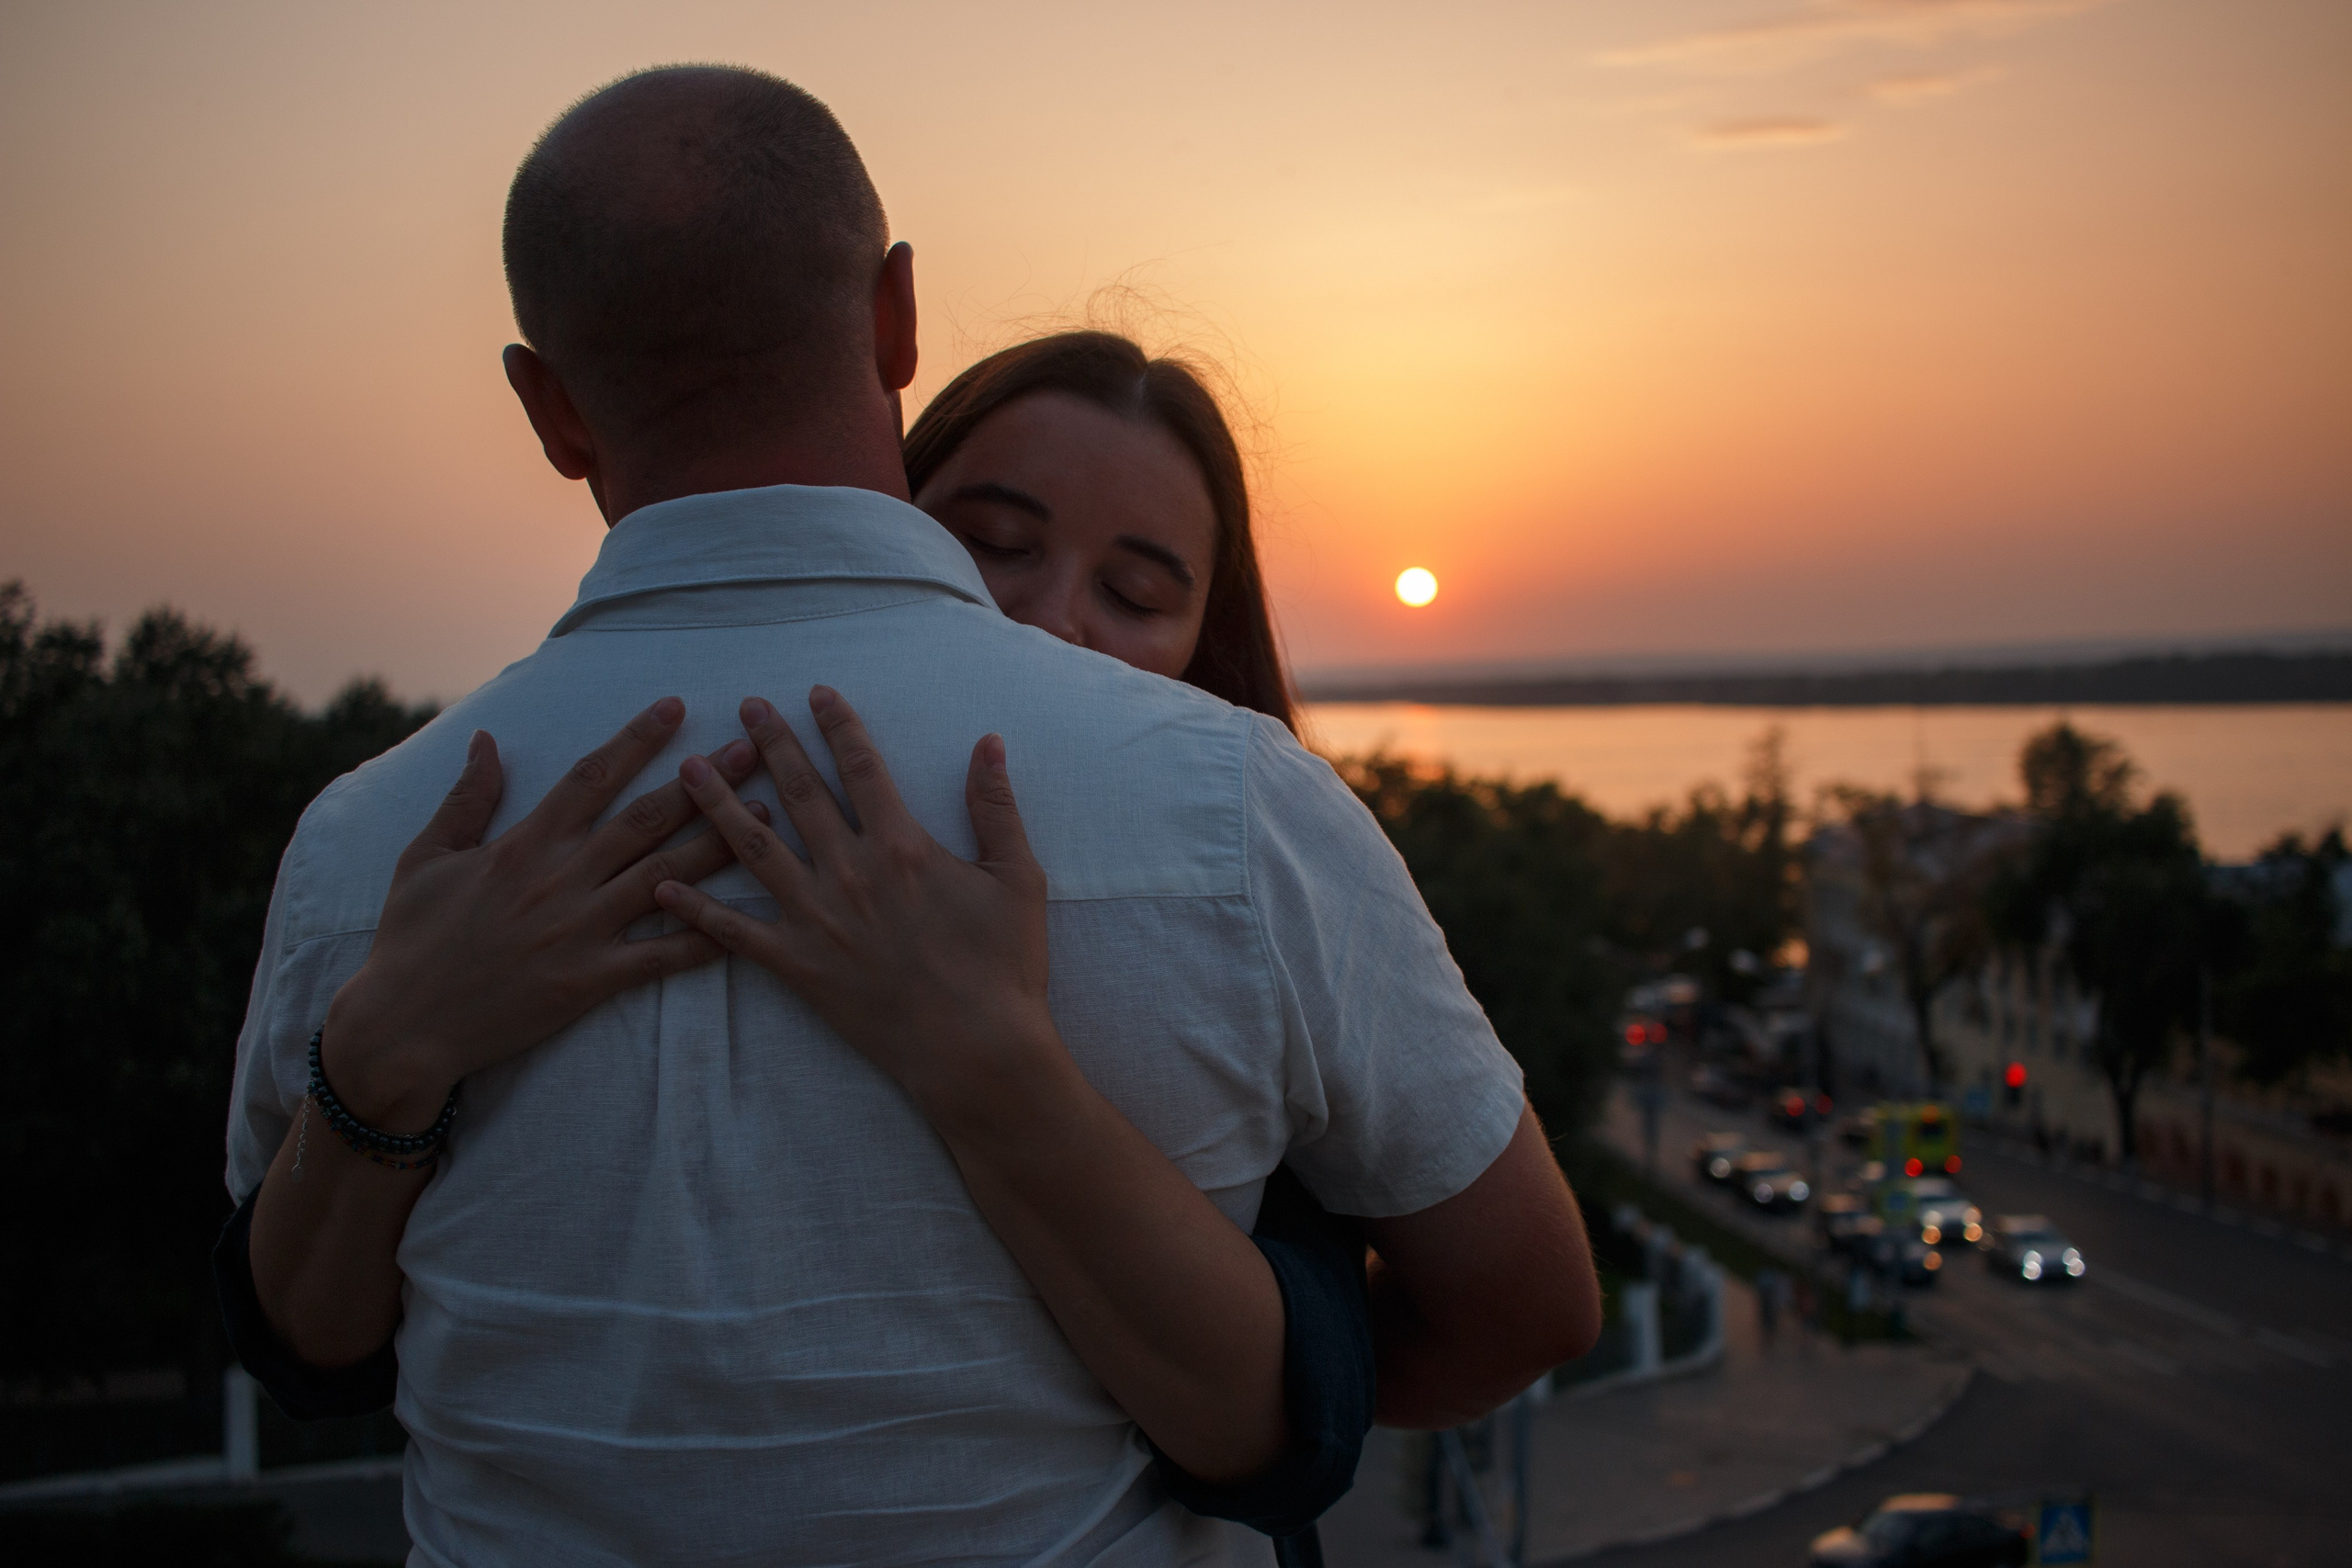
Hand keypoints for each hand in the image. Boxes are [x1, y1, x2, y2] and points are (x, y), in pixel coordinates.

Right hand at [323, 698, 761, 1127]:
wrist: (401, 1027)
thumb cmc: (409, 939)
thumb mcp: (424, 857)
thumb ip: (466, 798)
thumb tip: (488, 740)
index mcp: (525, 843)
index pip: (592, 776)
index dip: (636, 738)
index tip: (676, 707)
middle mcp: (561, 878)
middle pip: (647, 817)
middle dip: (705, 782)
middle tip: (753, 750)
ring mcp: (581, 930)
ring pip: (667, 875)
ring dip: (722, 842)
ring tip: (771, 815)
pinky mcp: (590, 980)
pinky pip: (660, 956)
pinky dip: (706, 939)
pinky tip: (751, 920)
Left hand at [655, 687, 1052, 1124]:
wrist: (976, 1049)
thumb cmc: (1004, 965)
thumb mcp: (1018, 878)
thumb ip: (996, 806)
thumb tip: (989, 742)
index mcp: (900, 845)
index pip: (860, 766)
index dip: (838, 724)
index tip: (816, 692)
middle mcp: (847, 872)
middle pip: (798, 793)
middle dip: (771, 744)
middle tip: (747, 708)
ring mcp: (816, 919)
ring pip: (753, 848)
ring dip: (717, 804)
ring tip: (688, 769)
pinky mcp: (797, 966)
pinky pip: (735, 932)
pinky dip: (697, 908)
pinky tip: (663, 883)